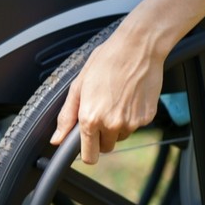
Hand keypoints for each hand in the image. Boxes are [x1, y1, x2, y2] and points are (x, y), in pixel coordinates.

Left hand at [50, 26, 164, 163]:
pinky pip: (136, 126)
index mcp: (90, 119)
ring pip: (120, 136)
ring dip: (116, 126)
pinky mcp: (147, 117)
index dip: (86, 152)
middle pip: (105, 147)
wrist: (138, 48)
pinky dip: (131, 117)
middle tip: (100, 112)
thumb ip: (67, 117)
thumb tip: (57, 140)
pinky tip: (128, 98)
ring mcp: (132, 122)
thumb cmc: (106, 62)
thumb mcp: (78, 87)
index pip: (89, 156)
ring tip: (115, 100)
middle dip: (101, 136)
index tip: (86, 144)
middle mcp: (112, 125)